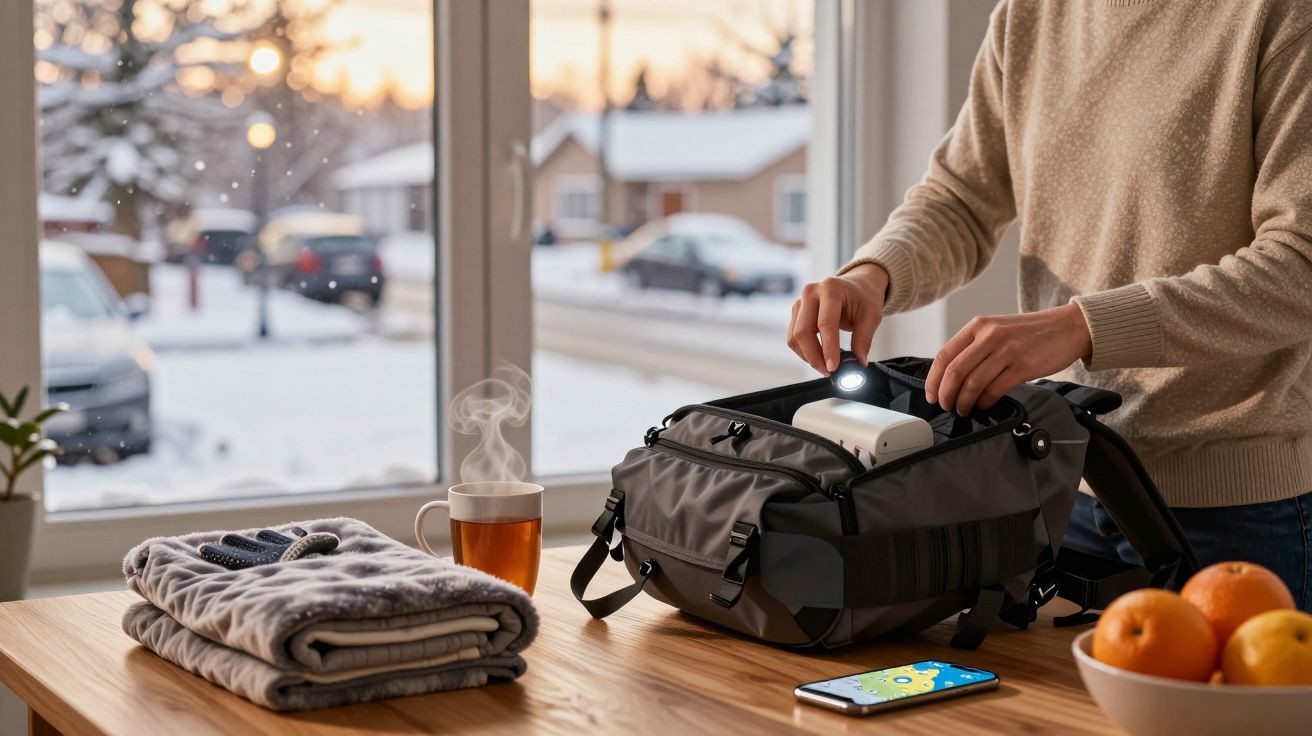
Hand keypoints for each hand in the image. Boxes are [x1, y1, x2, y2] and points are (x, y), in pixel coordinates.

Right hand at [787, 264, 889, 373]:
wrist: (857, 284)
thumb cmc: (864, 297)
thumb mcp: (872, 317)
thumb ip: (863, 340)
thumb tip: (858, 363)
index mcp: (831, 289)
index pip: (825, 323)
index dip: (828, 348)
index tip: (833, 367)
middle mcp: (811, 292)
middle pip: (803, 331)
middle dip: (814, 356)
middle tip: (829, 371)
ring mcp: (800, 301)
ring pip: (795, 336)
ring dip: (808, 356)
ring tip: (825, 366)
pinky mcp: (796, 311)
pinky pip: (793, 336)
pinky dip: (804, 350)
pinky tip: (818, 356)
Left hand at [925, 303, 1092, 415]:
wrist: (1068, 327)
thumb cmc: (1030, 333)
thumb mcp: (997, 329)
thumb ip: (974, 347)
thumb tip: (950, 376)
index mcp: (978, 326)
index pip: (944, 355)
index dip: (933, 379)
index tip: (932, 395)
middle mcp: (990, 336)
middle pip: (955, 372)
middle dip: (946, 394)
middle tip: (946, 406)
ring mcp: (1007, 351)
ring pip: (973, 384)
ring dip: (964, 402)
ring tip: (964, 409)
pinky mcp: (1023, 366)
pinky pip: (995, 390)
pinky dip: (985, 402)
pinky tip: (984, 405)